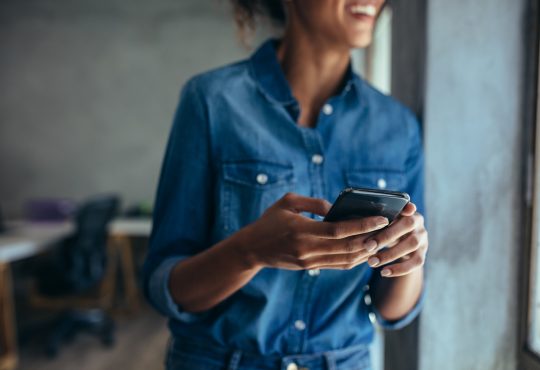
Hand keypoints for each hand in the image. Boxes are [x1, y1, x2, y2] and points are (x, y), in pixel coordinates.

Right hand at [238, 193, 389, 269]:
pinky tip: (365, 250)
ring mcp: (309, 261)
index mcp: (302, 230)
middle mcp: (308, 249)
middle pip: (347, 247)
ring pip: (346, 259)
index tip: (381, 218)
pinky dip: (354, 259)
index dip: (363, 225)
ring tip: (381, 240)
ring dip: (366, 252)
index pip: (339, 230)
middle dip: (371, 239)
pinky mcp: (310, 267)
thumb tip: (336, 208)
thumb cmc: (269, 221)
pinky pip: (338, 265)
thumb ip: (313, 203)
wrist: (252, 249)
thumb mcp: (287, 202)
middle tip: (389, 230)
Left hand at [364, 203, 427, 277]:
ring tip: (371, 262)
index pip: (406, 207)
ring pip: (411, 245)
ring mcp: (423, 238)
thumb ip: (374, 216)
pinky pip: (415, 263)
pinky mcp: (422, 254)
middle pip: (407, 225)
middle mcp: (418, 222)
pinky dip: (399, 269)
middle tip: (367, 246)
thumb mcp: (380, 220)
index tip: (388, 215)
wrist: (400, 241)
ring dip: (390, 254)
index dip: (402, 209)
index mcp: (407, 210)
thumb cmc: (384, 227)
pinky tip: (383, 272)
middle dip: (386, 236)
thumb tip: (355, 217)